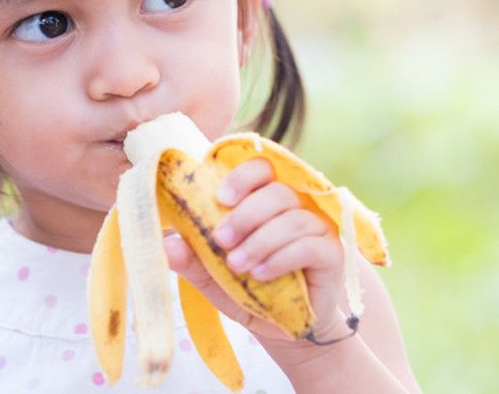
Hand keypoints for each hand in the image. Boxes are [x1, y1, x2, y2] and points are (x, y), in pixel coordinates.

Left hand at [162, 158, 349, 344]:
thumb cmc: (251, 292)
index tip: (220, 198)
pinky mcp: (332, 252)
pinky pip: (309, 245)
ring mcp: (317, 227)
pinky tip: (261, 274)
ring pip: (292, 218)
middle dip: (246, 214)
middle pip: (277, 191)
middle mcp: (296, 206)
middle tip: (221, 240)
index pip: (261, 168)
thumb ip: (193, 259)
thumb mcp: (213, 278)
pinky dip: (281, 258)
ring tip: (238, 266)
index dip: (242, 176)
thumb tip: (166, 244)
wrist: (284, 330)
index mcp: (266, 201)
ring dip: (260, 241)